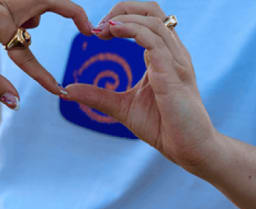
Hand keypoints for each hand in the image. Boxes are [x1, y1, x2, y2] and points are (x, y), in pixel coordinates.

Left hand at [0, 0, 92, 107]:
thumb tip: (15, 104)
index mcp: (1, 22)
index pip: (29, 54)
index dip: (44, 76)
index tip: (60, 91)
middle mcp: (4, 6)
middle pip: (50, 2)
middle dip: (71, 12)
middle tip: (87, 28)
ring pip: (33, 4)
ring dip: (42, 13)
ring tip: (47, 28)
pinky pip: (18, 3)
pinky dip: (26, 12)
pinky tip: (21, 24)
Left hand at [66, 2, 215, 168]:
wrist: (188, 148)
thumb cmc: (162, 126)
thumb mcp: (121, 107)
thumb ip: (96, 96)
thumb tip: (67, 89)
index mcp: (161, 56)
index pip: (145, 20)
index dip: (119, 18)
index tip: (95, 33)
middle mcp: (171, 52)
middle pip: (152, 10)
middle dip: (122, 9)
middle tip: (96, 27)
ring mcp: (175, 61)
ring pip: (153, 21)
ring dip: (123, 19)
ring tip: (101, 29)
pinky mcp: (174, 73)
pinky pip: (155, 41)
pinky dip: (133, 31)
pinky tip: (113, 33)